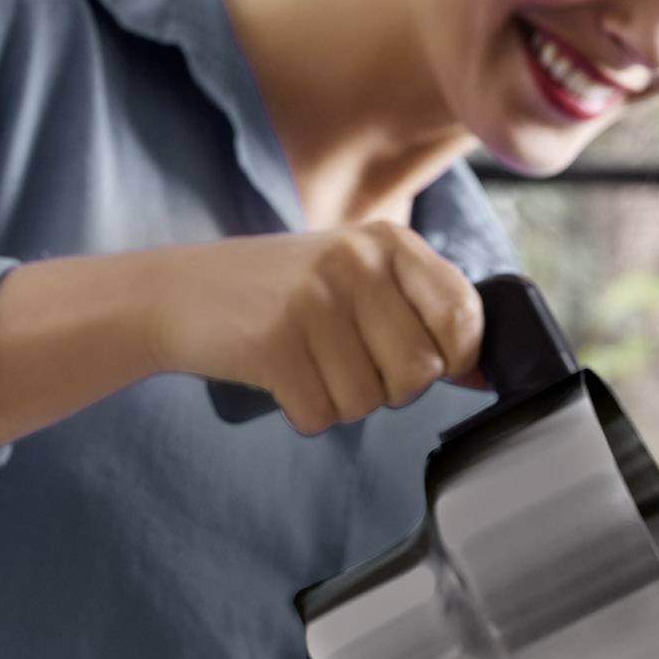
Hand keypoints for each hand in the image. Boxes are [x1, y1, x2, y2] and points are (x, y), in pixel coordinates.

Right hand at [153, 224, 484, 435]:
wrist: (177, 290)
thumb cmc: (277, 291)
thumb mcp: (355, 276)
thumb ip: (417, 312)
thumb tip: (481, 372)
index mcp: (388, 242)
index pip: (464, 315)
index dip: (455, 358)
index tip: (428, 363)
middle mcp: (356, 264)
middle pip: (420, 373)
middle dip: (389, 387)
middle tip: (349, 363)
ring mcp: (314, 301)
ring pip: (369, 402)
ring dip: (340, 401)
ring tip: (309, 363)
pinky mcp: (275, 343)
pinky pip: (321, 415)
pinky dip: (304, 411)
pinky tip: (282, 377)